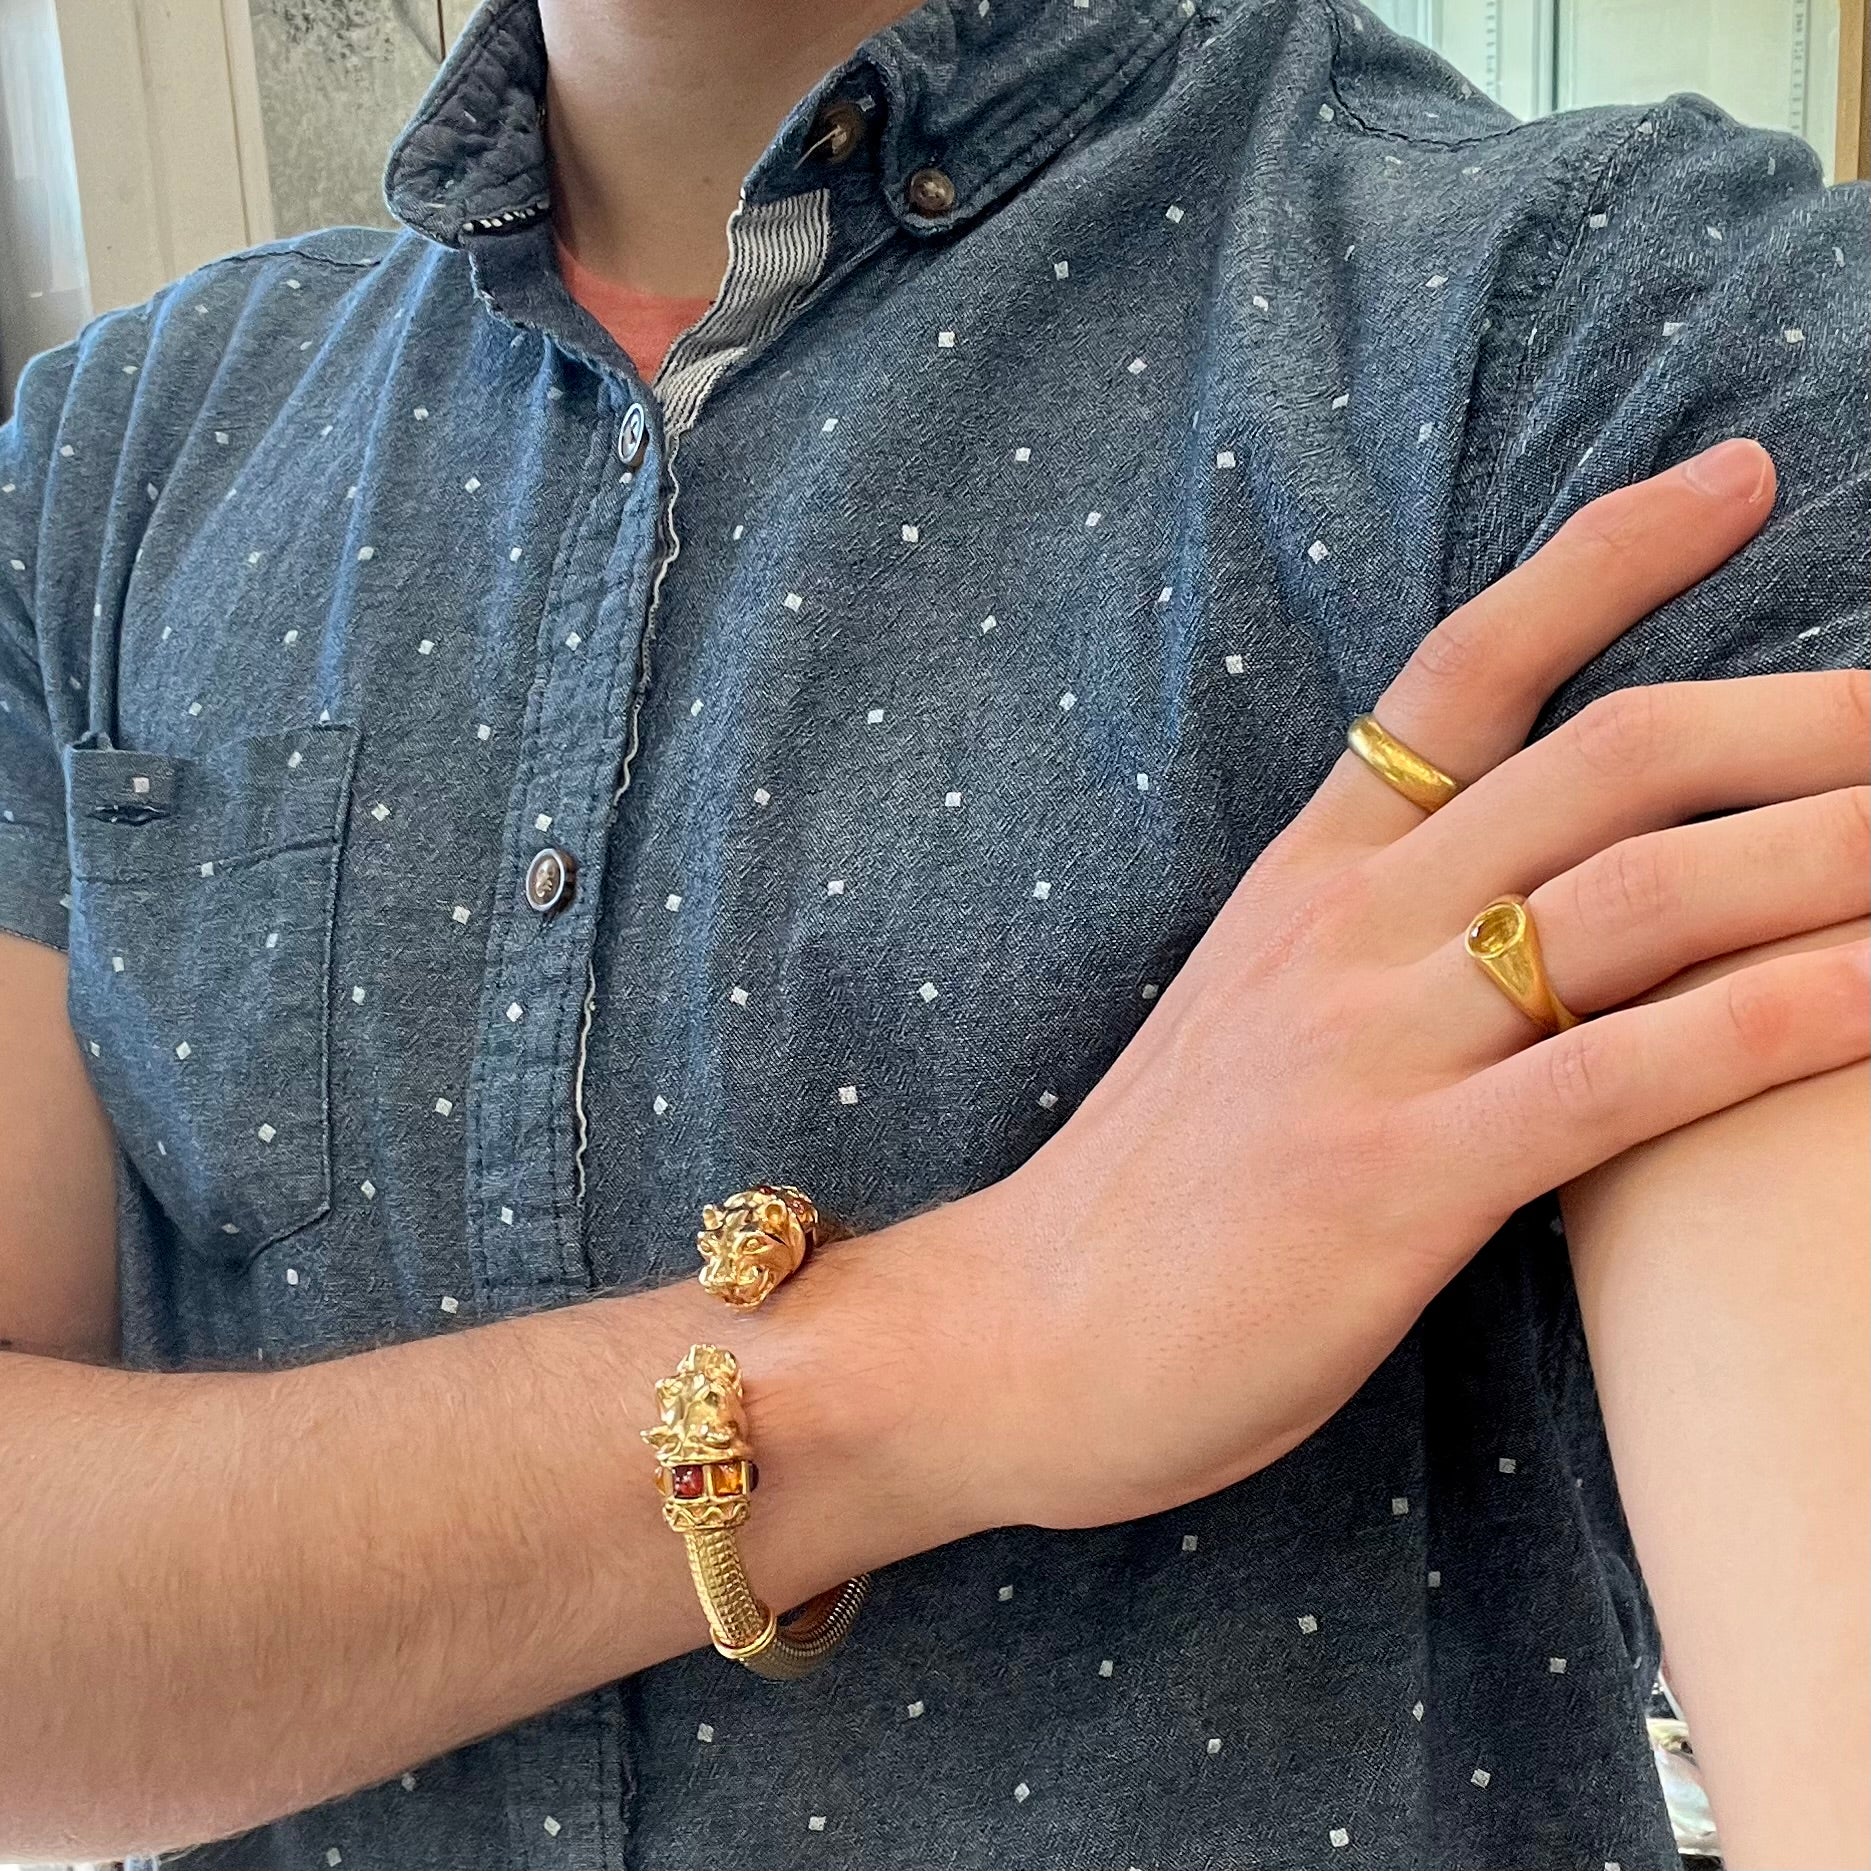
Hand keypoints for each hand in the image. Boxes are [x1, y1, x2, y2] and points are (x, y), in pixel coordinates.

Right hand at [964, 437, 1869, 1532]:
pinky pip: (1621, 1076)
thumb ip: (1371, 937)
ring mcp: (1367, 1048)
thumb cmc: (1153, 1192)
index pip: (1464, 667)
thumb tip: (1524, 898)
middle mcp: (1341, 929)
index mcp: (1304, 876)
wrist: (1021, 1340)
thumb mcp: (1249, 1016)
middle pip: (1605, 762)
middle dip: (1799, 719)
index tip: (1741, 482)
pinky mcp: (1396, 1184)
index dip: (1609, 558)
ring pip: (1639, 900)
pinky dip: (1779, 1024)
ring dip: (1832, 854)